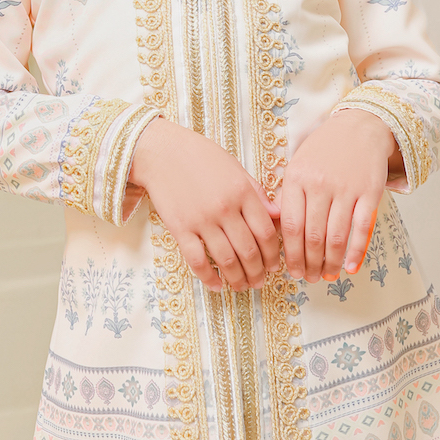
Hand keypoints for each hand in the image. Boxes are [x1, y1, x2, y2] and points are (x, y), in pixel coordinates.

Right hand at [129, 118, 280, 291]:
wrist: (161, 152)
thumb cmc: (201, 157)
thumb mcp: (235, 168)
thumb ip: (257, 193)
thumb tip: (278, 215)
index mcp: (242, 192)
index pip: (266, 232)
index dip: (273, 253)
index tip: (275, 265)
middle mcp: (225, 209)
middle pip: (249, 251)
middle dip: (258, 272)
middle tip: (260, 281)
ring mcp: (201, 220)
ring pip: (226, 260)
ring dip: (237, 279)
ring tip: (243, 286)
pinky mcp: (180, 228)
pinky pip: (197, 260)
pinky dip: (208, 277)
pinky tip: (216, 285)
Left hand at [277, 111, 399, 283]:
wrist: (359, 127)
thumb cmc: (324, 150)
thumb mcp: (298, 166)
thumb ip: (289, 197)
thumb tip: (278, 235)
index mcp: (296, 179)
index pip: (289, 226)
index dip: (290, 253)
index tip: (291, 270)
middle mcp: (320, 184)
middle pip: (312, 236)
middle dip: (309, 263)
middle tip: (308, 278)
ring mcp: (346, 188)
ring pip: (336, 236)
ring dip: (330, 262)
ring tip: (326, 276)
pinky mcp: (370, 192)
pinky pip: (361, 228)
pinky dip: (356, 251)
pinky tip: (350, 267)